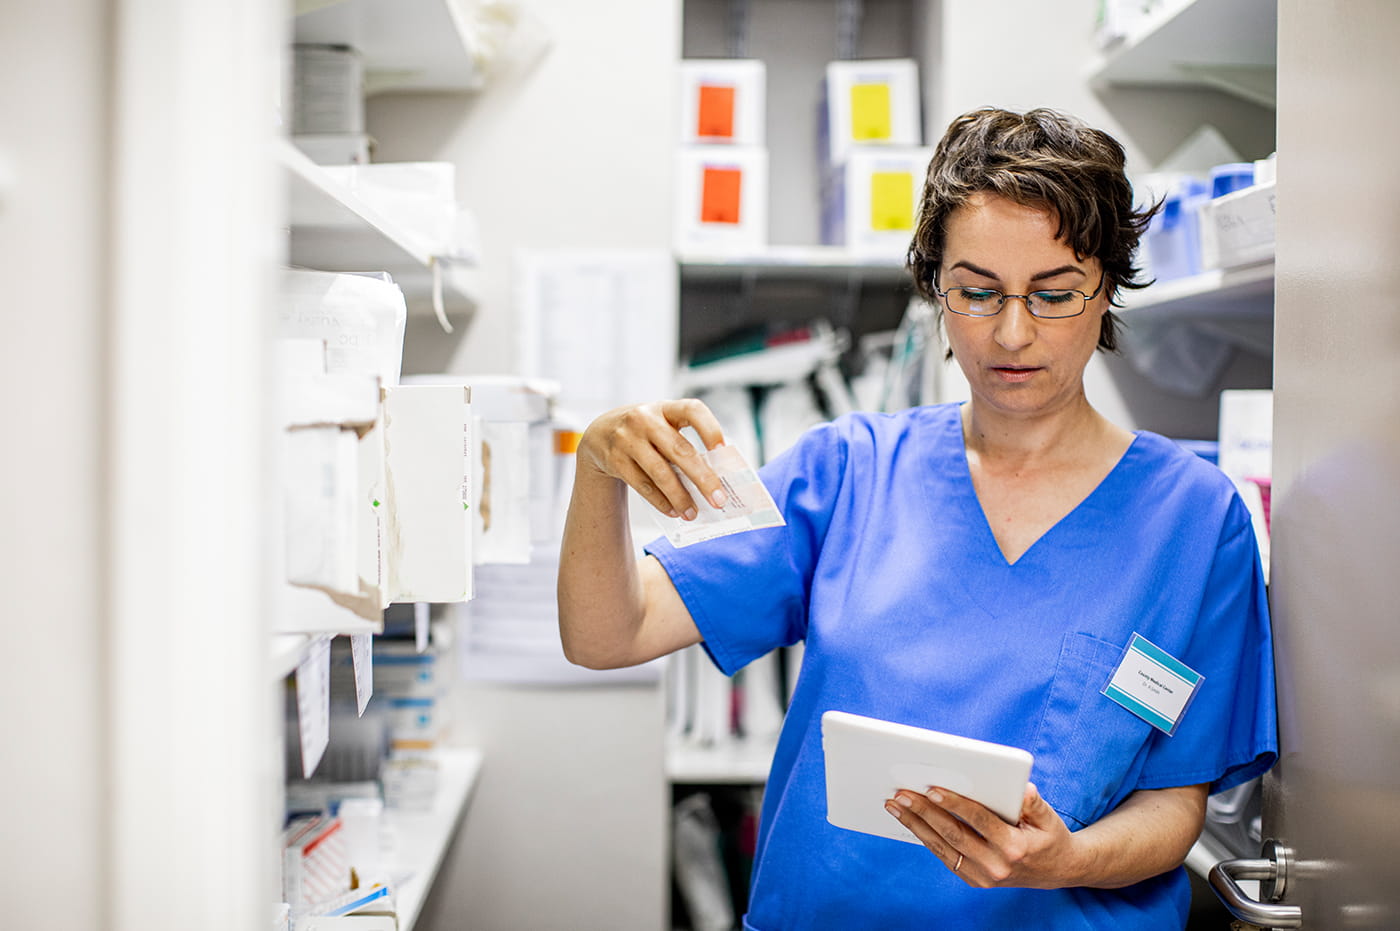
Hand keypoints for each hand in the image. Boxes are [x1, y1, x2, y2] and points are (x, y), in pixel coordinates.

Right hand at [577, 399, 727, 520]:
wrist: (601, 433)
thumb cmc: (645, 432)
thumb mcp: (663, 425)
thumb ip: (684, 444)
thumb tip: (713, 481)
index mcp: (666, 408)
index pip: (692, 410)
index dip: (709, 429)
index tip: (722, 450)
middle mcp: (645, 419)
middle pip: (680, 450)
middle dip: (703, 478)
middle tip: (719, 500)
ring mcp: (627, 439)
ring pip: (660, 473)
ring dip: (680, 497)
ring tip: (693, 513)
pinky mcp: (614, 459)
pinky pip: (643, 485)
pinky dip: (660, 501)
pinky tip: (673, 511)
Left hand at [884, 783, 1084, 889]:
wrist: (1058, 871)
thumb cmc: (1049, 836)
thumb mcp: (1049, 817)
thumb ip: (1034, 802)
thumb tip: (1022, 788)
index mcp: (1014, 847)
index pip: (979, 821)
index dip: (955, 804)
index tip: (932, 788)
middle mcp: (997, 866)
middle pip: (953, 835)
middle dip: (924, 812)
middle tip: (901, 794)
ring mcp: (984, 878)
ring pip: (943, 848)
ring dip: (916, 825)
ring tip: (895, 806)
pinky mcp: (975, 881)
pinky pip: (945, 857)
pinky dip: (926, 839)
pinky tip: (911, 821)